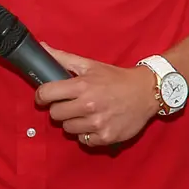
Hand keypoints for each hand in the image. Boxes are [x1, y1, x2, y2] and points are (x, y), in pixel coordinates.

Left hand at [34, 45, 158, 146]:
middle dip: (59, 108)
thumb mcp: (90, 65)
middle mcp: (88, 106)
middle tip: (69, 103)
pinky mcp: (106, 137)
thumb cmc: (115, 78)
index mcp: (82, 86)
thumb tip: (43, 47)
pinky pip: (83, 140)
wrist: (145, 92)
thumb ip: (63, 58)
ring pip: (67, 129)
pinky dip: (86, 133)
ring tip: (84, 113)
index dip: (42, 95)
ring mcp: (97, 124)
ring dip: (72, 122)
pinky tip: (94, 123)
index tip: (45, 96)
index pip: (46, 94)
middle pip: (54, 114)